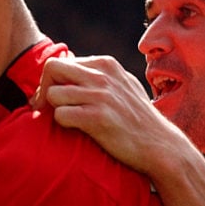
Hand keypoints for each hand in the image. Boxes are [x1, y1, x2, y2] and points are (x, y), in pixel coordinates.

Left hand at [33, 55, 167, 173]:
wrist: (161, 146)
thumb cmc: (139, 119)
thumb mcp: (124, 85)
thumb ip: (100, 73)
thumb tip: (70, 59)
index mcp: (106, 64)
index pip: (61, 61)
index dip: (51, 81)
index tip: (53, 99)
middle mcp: (103, 76)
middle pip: (51, 69)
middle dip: (43, 89)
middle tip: (45, 108)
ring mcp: (101, 96)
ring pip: (53, 93)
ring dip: (52, 109)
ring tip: (64, 120)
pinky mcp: (98, 118)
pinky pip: (61, 114)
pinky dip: (62, 123)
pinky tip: (75, 129)